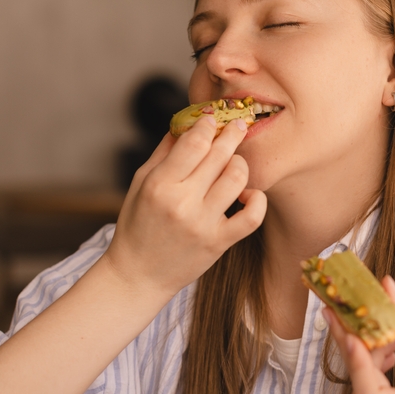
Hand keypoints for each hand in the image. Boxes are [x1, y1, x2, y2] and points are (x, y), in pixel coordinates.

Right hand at [104, 117, 266, 296]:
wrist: (138, 275)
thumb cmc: (137, 226)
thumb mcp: (140, 184)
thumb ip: (163, 153)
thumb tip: (185, 124)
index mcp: (159, 184)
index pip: (194, 142)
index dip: (207, 125)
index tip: (212, 118)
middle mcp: (182, 202)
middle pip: (219, 155)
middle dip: (231, 133)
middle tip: (237, 125)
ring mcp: (203, 223)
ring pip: (237, 178)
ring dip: (239, 164)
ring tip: (234, 164)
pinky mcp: (219, 242)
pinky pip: (252, 216)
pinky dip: (257, 200)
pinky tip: (248, 194)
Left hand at [325, 276, 394, 393]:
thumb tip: (384, 286)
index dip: (357, 364)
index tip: (351, 332)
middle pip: (361, 390)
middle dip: (356, 349)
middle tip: (346, 313)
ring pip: (361, 390)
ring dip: (367, 357)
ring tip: (391, 335)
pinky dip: (372, 369)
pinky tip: (389, 350)